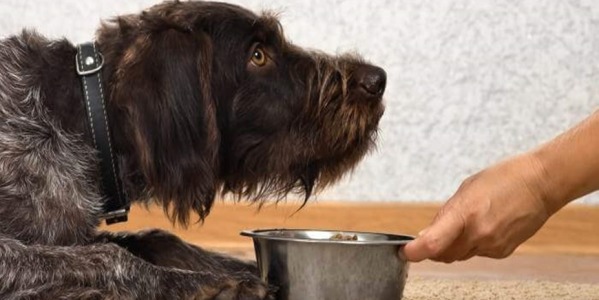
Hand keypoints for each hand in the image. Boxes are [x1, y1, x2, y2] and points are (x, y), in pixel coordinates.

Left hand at [402, 154, 550, 262]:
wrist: (541, 184)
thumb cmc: (504, 178)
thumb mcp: (466, 189)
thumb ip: (445, 215)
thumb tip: (427, 234)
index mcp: (465, 213)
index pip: (433, 243)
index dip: (414, 251)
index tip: (405, 251)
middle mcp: (479, 234)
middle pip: (443, 254)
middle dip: (433, 248)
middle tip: (432, 234)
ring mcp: (492, 245)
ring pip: (460, 255)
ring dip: (454, 245)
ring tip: (466, 222)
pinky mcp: (503, 251)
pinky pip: (478, 253)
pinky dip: (473, 244)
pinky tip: (483, 226)